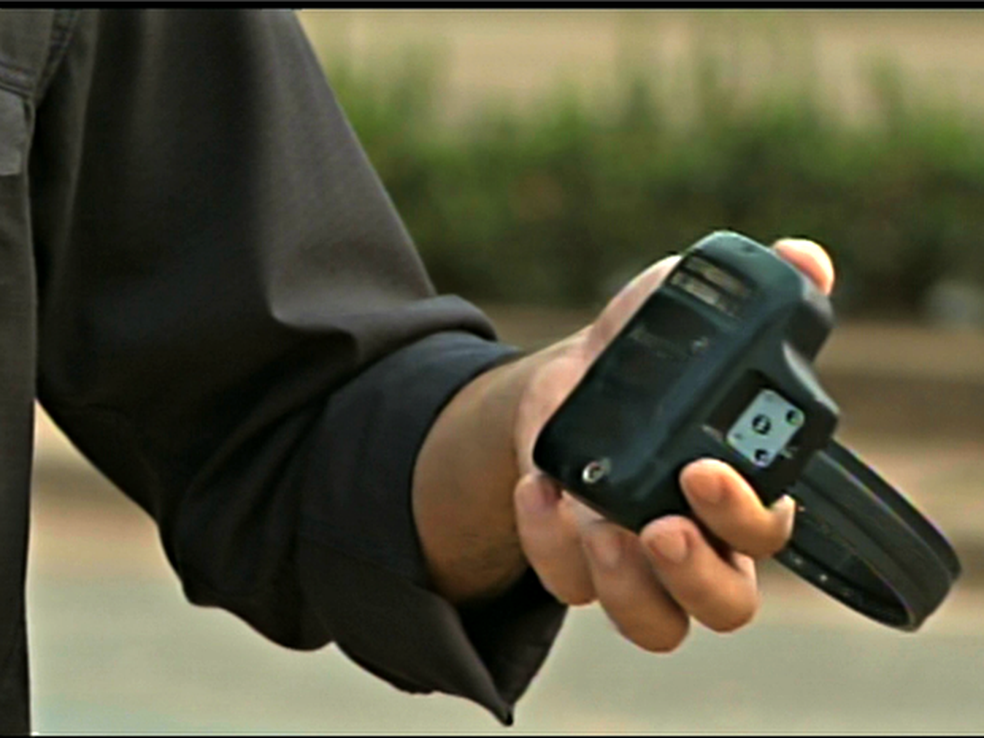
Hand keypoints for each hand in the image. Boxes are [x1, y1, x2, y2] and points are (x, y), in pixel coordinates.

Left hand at [510, 238, 834, 648]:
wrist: (578, 374)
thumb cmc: (652, 350)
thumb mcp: (692, 308)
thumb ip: (754, 291)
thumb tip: (805, 258)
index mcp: (742, 489)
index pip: (767, 533)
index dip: (746, 516)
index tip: (703, 470)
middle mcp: (700, 538)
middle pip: (725, 604)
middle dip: (696, 575)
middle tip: (660, 525)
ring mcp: (635, 558)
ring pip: (654, 624)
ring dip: (627, 589)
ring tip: (598, 525)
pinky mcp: (575, 556)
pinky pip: (567, 586)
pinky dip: (548, 545)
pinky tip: (539, 486)